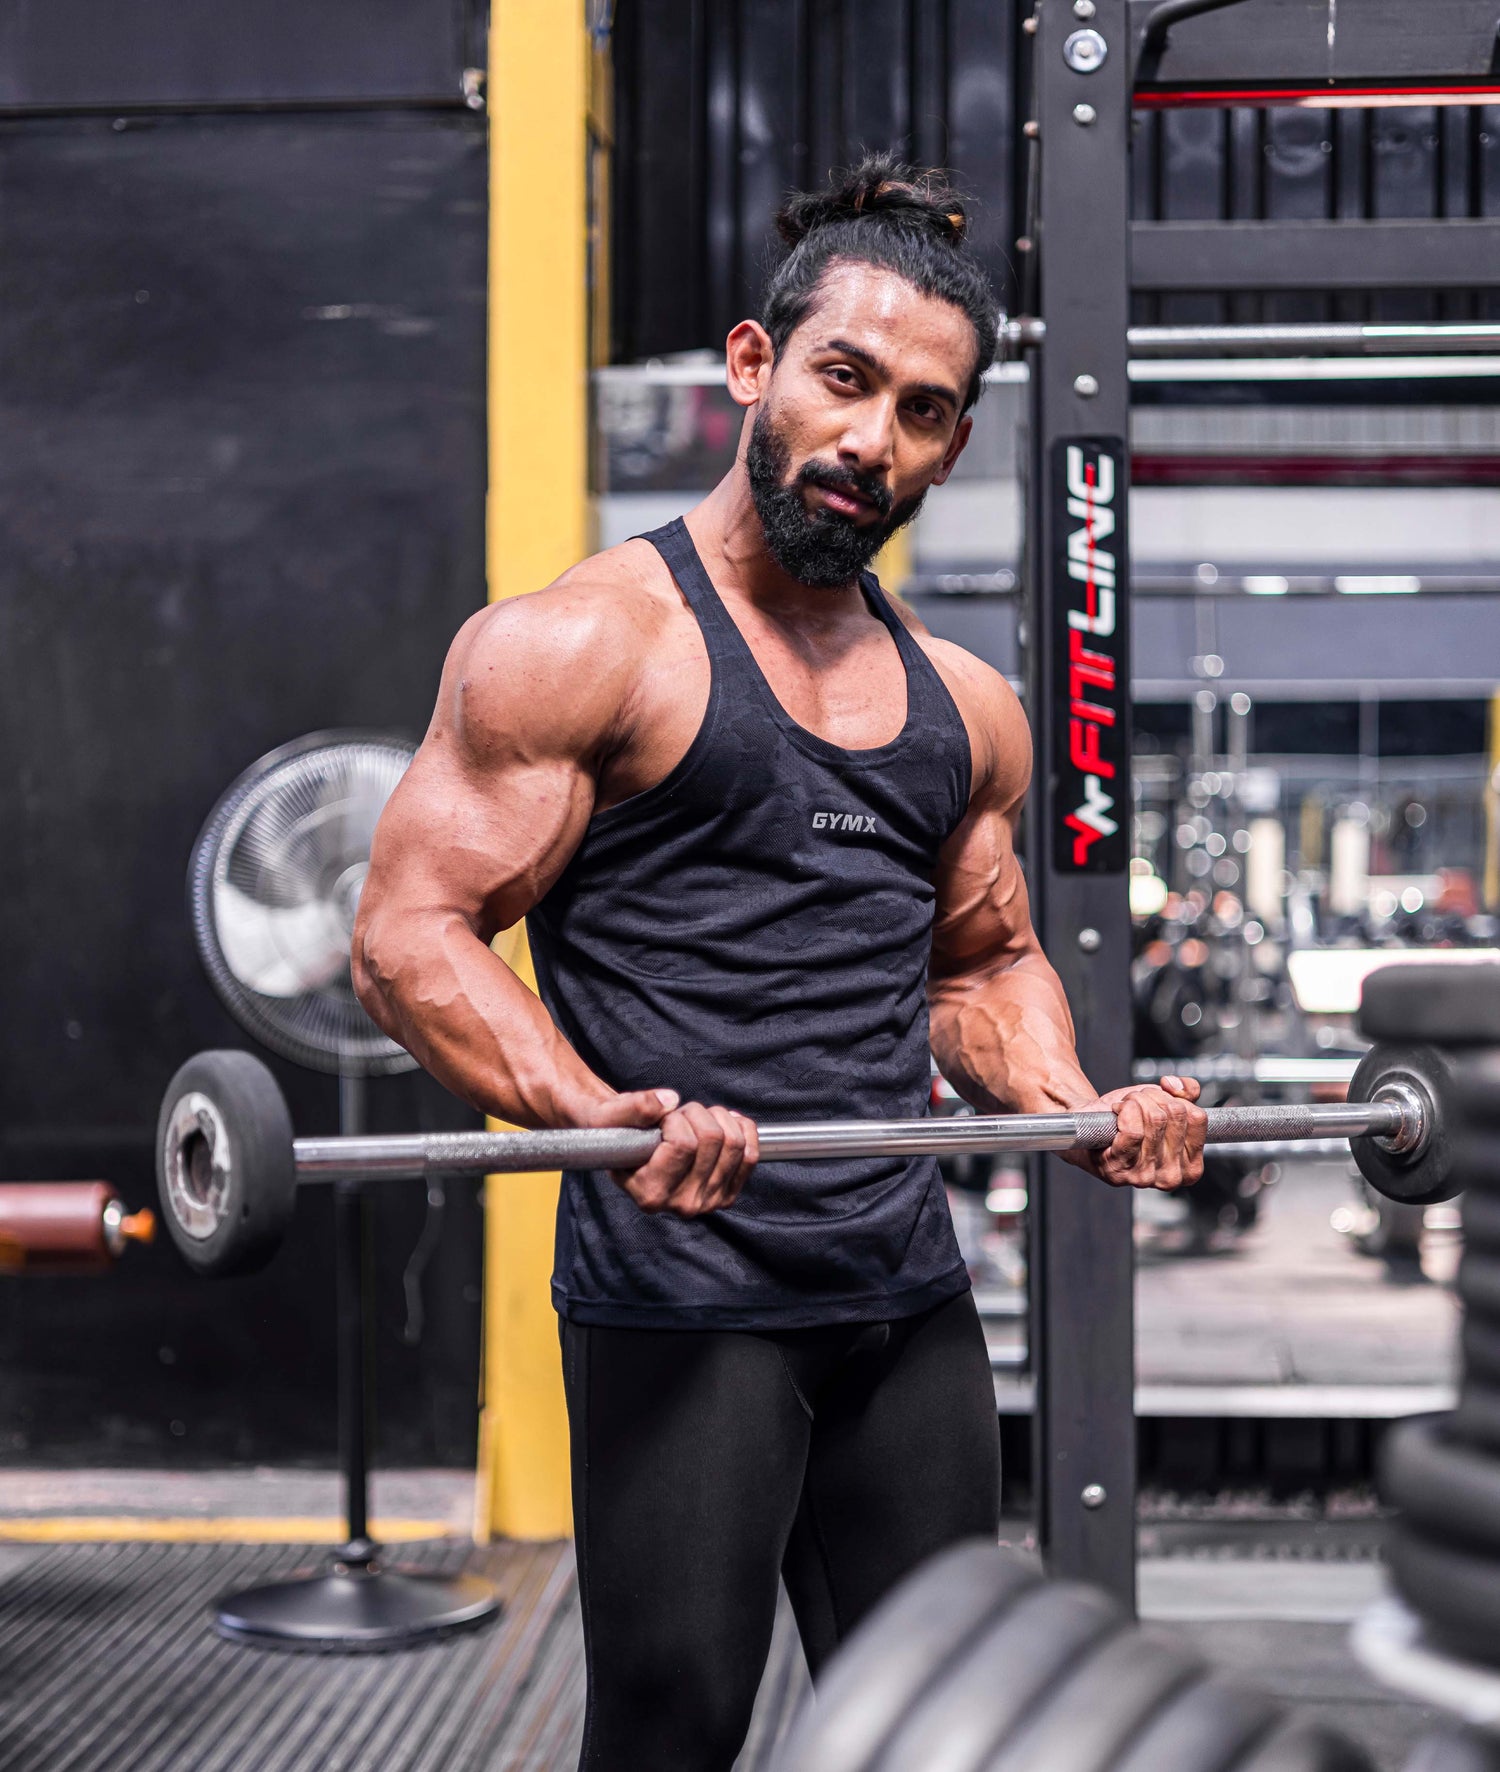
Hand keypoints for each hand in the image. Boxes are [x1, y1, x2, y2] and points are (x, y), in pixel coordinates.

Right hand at [584, 1089, 758, 1216]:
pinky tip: (723, 1123)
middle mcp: (681, 1205)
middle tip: (678, 1116)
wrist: (628, 1152)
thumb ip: (635, 1107)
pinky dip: (741, 1129)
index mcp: (651, 1194)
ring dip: (718, 1117)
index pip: (683, 1144)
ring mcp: (708, 1203)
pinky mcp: (727, 1195)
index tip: (661, 1121)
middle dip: (696, 1113)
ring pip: (734, 1143)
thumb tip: (670, 1101)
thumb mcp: (611, 1117)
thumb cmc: (618, 1133)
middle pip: (712, 1140)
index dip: (675, 1120)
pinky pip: (751, 1155)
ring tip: (696, 1119)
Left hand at [1063, 1077, 1205, 1191]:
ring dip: (1136, 1101)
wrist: (1088, 1123)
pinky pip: (1133, 1129)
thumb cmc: (1129, 1117)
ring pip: (1155, 1118)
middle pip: (1176, 1114)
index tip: (1159, 1106)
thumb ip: (1186, 1091)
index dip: (1176, 1100)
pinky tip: (1116, 1114)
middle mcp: (1171, 1177)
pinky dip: (1123, 1110)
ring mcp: (1145, 1176)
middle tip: (1137, 1106)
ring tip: (1125, 1109)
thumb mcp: (1164, 1101)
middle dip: (1153, 1098)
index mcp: (1190, 1167)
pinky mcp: (1119, 1168)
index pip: (1197, 1119)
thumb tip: (1177, 1087)